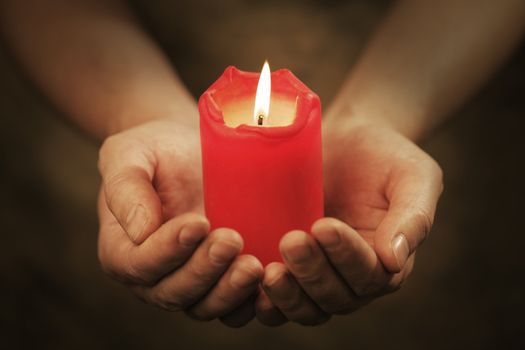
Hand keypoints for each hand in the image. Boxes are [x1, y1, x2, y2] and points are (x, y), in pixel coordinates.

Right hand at [97, 118, 262, 326]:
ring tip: (254, 265)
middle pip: (174, 292)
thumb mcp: (128, 154)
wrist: (191, 148)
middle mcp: (155, 275)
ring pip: (206, 306)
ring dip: (230, 291)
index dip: (168, 250)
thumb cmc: (155, 150)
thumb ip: (125, 188)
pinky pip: (235, 306)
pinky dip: (252, 300)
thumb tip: (141, 231)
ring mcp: (192, 281)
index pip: (141, 264)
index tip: (198, 223)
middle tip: (232, 239)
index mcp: (124, 250)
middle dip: (204, 270)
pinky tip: (271, 278)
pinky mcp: (224, 279)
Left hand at [255, 118, 442, 325]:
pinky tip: (248, 280)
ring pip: (307, 307)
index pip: (369, 274)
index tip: (323, 225)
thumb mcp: (414, 177)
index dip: (345, 256)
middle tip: (292, 240)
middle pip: (335, 297)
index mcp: (387, 260)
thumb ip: (413, 217)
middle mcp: (353, 276)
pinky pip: (279, 297)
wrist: (349, 138)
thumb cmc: (385, 155)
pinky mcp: (290, 265)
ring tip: (269, 271)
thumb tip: (394, 260)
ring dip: (287, 296)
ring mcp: (320, 274)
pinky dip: (264, 299)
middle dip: (312, 274)